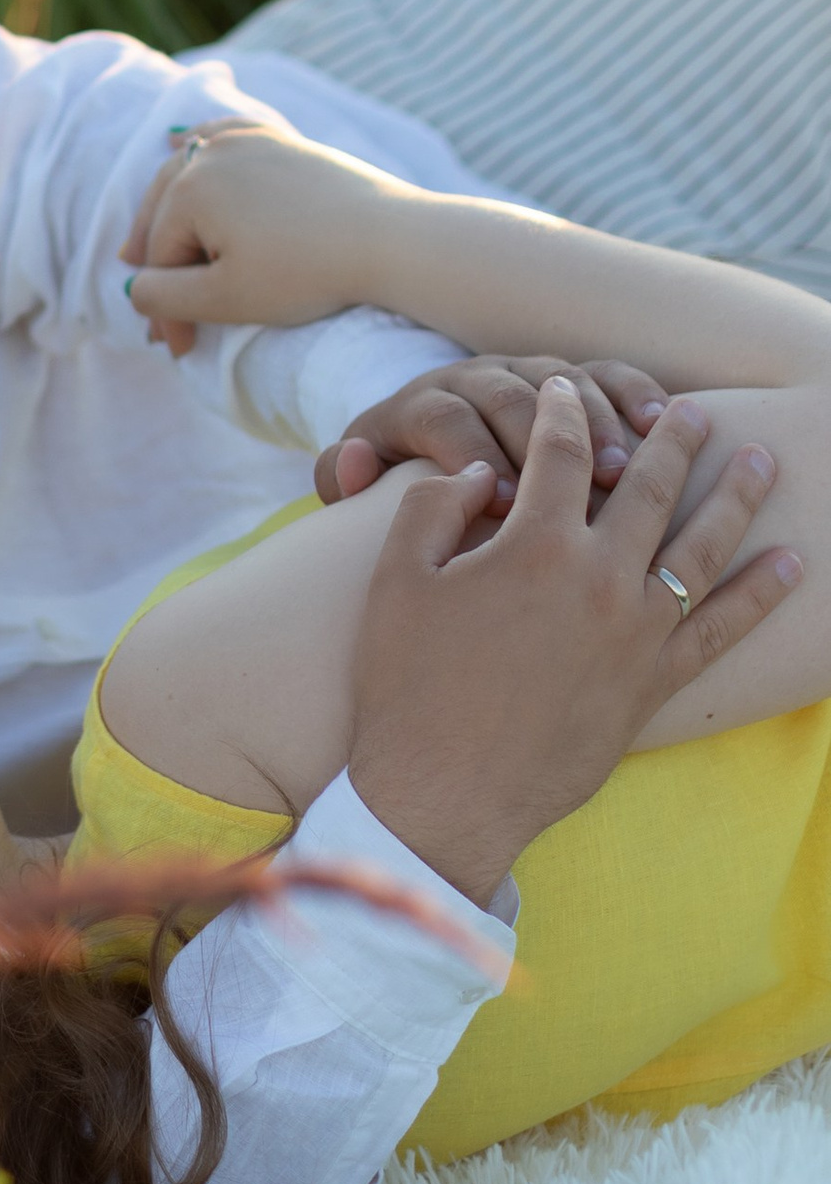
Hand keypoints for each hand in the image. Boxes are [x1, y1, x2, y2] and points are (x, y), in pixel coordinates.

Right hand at [120, 117, 392, 355]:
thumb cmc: (305, 273)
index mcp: (187, 190)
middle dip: (160, 261)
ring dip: (168, 207)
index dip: (165, 311)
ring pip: (187, 170)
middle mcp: (210, 154)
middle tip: (152, 303)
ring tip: (150, 233)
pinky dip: (201, 141)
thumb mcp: (223, 299)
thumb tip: (132, 288)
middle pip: (164, 212)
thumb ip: (162, 298)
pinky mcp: (281, 139)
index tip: (181, 350)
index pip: (159, 259)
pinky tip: (183, 141)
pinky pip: (226, 132)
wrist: (390, 240)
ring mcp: (248, 139)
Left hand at [318, 356, 670, 509]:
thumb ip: (345, 473)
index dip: (474, 454)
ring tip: (624, 470)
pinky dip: (634, 391)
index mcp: (423, 403)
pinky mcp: (571, 378)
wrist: (428, 433)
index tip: (506, 502)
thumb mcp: (360, 476)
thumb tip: (356, 461)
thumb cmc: (397, 478)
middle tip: (580, 488)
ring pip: (563, 383)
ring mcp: (527, 372)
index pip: (446, 419)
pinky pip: (606, 373)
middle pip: (509, 398)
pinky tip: (662, 422)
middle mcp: (476, 378)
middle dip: (543, 441)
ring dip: (596, 423)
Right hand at [343, 381, 799, 905]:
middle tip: (692, 412)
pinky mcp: (654, 682)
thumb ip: (432, 509)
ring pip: (701, 546)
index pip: (562, 453)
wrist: (444, 792)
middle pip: (649, 487)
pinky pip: (722, 627)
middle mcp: (599, 577)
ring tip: (760, 461)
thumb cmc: (407, 687)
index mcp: (532, 544)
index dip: (562, 413)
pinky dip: (760, 593)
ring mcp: (636, 631)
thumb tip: (480, 475)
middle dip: (671, 440)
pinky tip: (789, 563)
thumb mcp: (394, 582)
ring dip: (735, 497)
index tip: (566, 391)